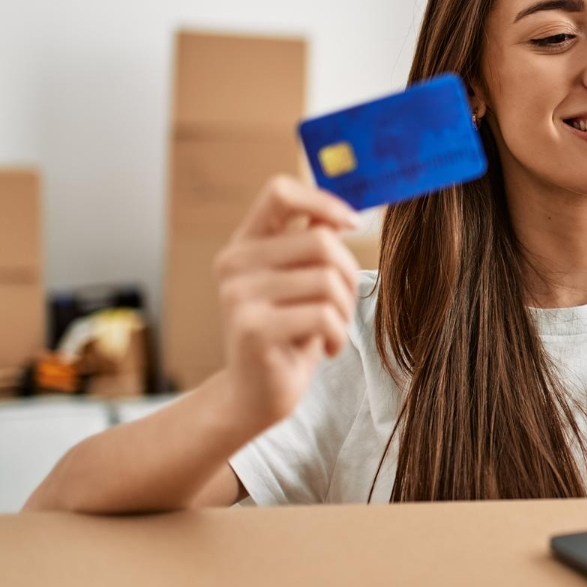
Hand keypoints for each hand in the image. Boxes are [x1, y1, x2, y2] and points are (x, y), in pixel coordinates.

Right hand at [212, 174, 362, 431]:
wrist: (255, 394)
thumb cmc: (288, 332)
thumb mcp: (299, 281)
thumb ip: (310, 242)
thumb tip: (340, 209)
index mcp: (244, 243)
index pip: (280, 192)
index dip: (323, 201)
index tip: (352, 224)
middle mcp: (234, 263)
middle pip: (321, 241)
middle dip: (348, 274)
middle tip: (342, 304)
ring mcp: (238, 295)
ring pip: (327, 280)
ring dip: (344, 309)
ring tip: (331, 328)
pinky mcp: (253, 329)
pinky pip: (323, 315)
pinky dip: (338, 335)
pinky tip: (326, 348)